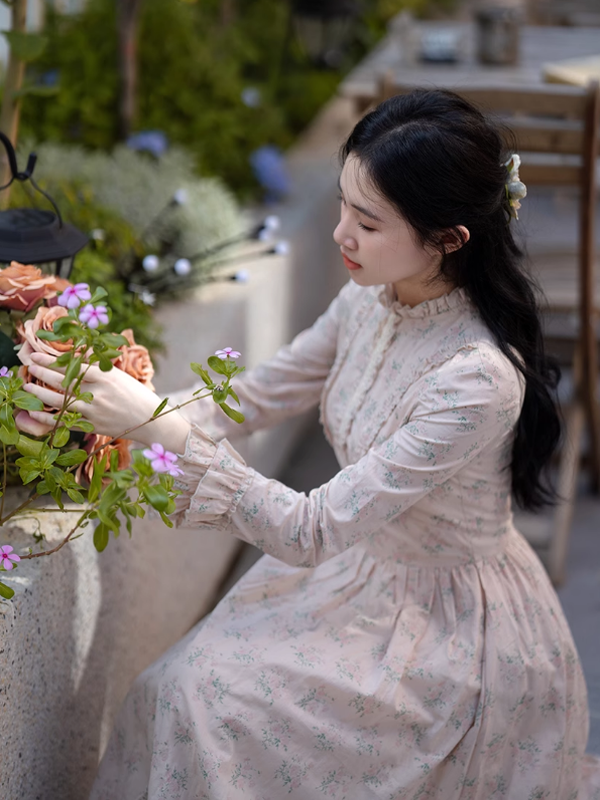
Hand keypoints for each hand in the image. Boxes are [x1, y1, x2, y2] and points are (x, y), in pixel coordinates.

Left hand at [23, 352, 190, 451]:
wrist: (153, 421)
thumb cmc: (137, 396)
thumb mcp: (120, 377)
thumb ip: (98, 367)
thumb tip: (78, 354)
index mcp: (107, 377)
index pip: (73, 366)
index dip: (52, 360)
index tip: (37, 355)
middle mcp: (99, 393)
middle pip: (63, 381)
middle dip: (42, 372)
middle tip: (29, 366)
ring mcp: (95, 411)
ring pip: (60, 401)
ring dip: (40, 393)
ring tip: (27, 387)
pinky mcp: (93, 426)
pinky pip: (65, 420)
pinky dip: (48, 417)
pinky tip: (35, 413)